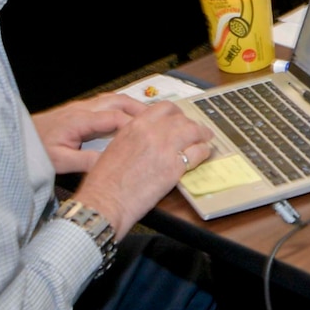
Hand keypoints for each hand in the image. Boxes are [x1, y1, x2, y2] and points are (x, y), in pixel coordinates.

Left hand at [33, 94, 148, 173]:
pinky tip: (127, 117)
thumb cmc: (35, 150)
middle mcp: (82, 109)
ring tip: (149, 117)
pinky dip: (121, 108)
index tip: (151, 134)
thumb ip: (84, 162)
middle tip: (158, 120)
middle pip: (118, 102)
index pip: (114, 118)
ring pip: (113, 100)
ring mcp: (80, 108)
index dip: (134, 125)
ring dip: (132, 106)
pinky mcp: (77, 110)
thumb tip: (109, 163)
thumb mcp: (58, 161)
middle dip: (140, 110)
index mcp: (79, 120)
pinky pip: (106, 104)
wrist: (16, 139)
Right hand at [70, 102, 211, 237]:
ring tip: (205, 139)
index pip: (164, 108)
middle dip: (190, 124)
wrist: (105, 200)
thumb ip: (133, 138)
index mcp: (135, 126)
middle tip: (196, 131)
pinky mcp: (174, 166)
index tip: (180, 119)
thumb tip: (146, 139)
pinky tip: (204, 154)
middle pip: (181, 119)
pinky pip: (197, 152)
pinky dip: (203, 152)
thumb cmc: (104, 182)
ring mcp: (165, 148)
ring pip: (193, 131)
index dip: (176, 113)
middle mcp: (151, 132)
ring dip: (202, 134)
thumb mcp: (114, 148)